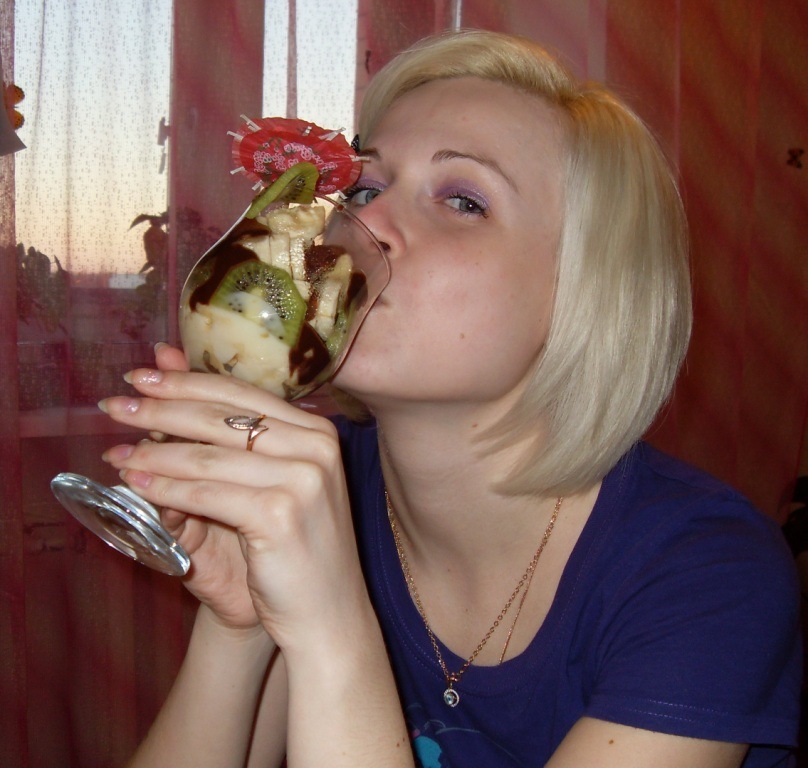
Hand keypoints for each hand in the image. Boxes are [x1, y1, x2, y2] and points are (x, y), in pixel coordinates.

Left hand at [99, 346, 367, 652]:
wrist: (329, 612)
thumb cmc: (295, 547)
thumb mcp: (267, 482)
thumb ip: (224, 433)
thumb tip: (165, 361)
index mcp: (318, 431)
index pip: (241, 392)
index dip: (185, 382)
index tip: (140, 375)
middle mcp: (317, 445)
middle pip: (222, 416)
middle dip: (160, 408)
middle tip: (113, 406)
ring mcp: (304, 477)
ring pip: (208, 455)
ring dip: (153, 454)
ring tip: (116, 455)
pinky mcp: (281, 512)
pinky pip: (206, 492)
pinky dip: (165, 488)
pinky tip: (136, 486)